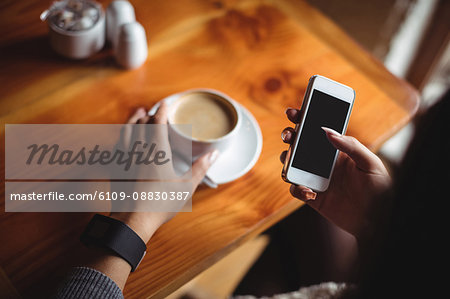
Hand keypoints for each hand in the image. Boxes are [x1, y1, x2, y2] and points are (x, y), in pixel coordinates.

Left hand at [110, 103, 217, 242]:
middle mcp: (138, 150)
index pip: (157, 123)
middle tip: (153, 109)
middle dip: (148, 114)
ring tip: (137, 113)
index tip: (165, 103)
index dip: (161, 110)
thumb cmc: (160, 204)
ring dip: (132, 120)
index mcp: (156, 152)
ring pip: (126, 131)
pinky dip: (122, 135)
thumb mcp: (186, 187)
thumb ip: (200, 168)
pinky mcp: (116, 168)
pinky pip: (117, 145)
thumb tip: (214, 154)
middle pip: (141, 124)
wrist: (132, 221)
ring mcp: (124, 158)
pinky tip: (123, 137)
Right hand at [280, 108, 390, 239]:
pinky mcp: (313, 197)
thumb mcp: (371, 163)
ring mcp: (316, 179)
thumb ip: (351, 145)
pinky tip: (310, 192)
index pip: (318, 131)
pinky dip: (297, 188)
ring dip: (287, 160)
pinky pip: (296, 189)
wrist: (377, 221)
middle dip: (290, 136)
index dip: (304, 120)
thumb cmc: (380, 190)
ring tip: (291, 161)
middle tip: (288, 135)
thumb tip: (328, 131)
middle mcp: (324, 163)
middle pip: (299, 145)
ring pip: (292, 165)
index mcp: (338, 151)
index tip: (295, 112)